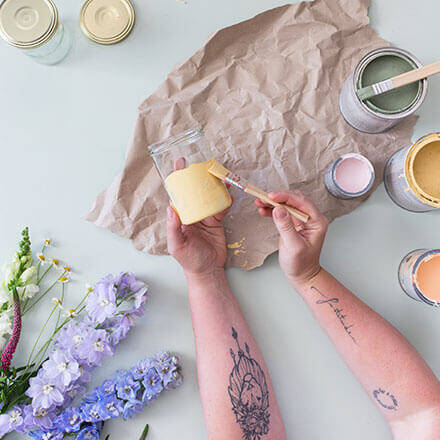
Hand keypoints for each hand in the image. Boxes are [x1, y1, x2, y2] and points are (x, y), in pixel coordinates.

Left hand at [166, 157, 230, 278]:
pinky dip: (226, 199)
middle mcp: (192, 214)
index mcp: (180, 217)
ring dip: (214, 186)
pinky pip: (222, 207)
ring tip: (220, 175)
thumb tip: (170, 208)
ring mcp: (205, 216)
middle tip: (203, 164)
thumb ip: (173, 228)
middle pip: (194, 191)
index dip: (178, 179)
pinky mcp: (217, 221)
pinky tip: (230, 192)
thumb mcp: (177, 246)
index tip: (180, 164)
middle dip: (198, 177)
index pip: (177, 194)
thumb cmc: (189, 261)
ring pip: (209, 196)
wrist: (208, 271)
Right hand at [255, 190, 327, 287]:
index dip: (286, 197)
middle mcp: (311, 218)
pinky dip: (272, 210)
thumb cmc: (301, 264)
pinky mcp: (293, 223)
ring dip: (273, 202)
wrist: (301, 274)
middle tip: (263, 198)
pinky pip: (283, 212)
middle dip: (278, 197)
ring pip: (287, 204)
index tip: (271, 196)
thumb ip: (286, 227)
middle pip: (294, 200)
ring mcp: (302, 220)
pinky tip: (263, 210)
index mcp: (317, 221)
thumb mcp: (293, 246)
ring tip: (259, 202)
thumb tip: (278, 209)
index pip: (302, 202)